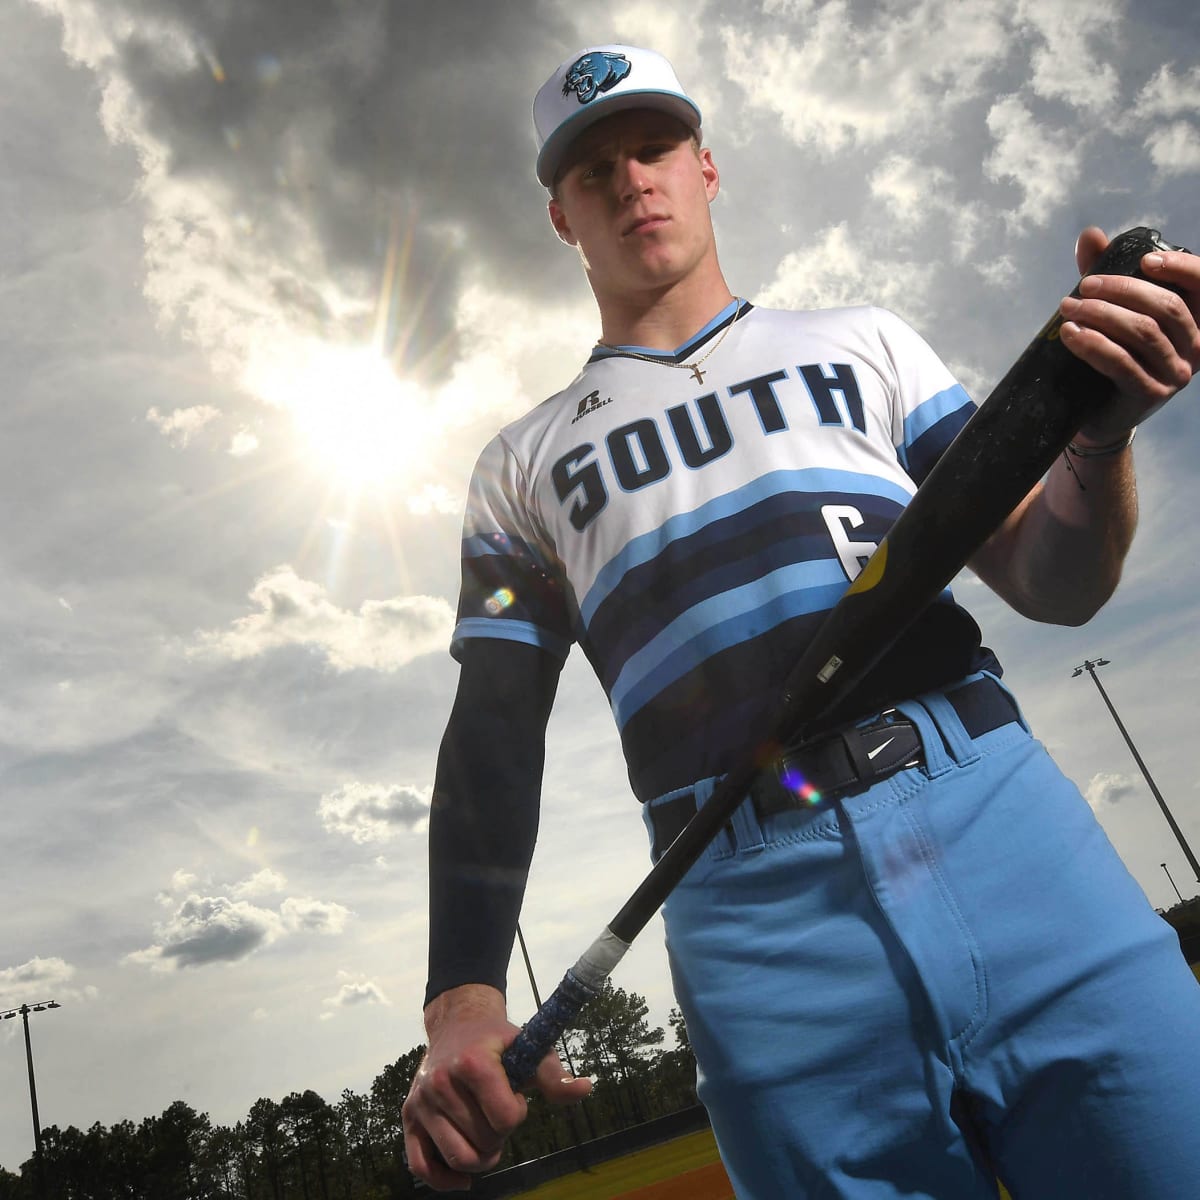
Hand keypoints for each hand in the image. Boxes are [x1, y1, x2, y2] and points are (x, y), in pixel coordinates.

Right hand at [401, 985, 591, 1190]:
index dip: (517, 1114)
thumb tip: (585, 1088)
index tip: (516, 1097)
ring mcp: (421, 1101)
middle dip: (500, 1135)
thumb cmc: (498, 1040)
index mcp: (472, 1062)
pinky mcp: (409, 1116)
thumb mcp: (529, 1047)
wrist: (457, 1024)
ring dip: (481, 1157)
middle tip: (499, 1113)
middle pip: (482, 1142)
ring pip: (457, 1157)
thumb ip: (555, 1075)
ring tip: (488, 1136)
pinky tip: (464, 1177)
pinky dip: (443, 1180)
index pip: (504, 1118)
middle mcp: (440, 1082)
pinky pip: (421, 1165)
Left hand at [1058, 226, 1199, 444]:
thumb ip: (1106, 275)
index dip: (1182, 268)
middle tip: (1085, 285)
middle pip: (1166, 307)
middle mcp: (1196, 348)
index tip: (1146, 260)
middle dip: (1123, 290)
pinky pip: (1122, 363)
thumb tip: (1090, 234)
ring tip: (1069, 308)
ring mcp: (1175, 374)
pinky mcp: (1149, 394)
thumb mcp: (1111, 313)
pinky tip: (1070, 334)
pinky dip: (1093, 345)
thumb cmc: (1111, 359)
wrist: (1099, 416)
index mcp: (1196, 323)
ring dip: (1102, 315)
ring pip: (1143, 333)